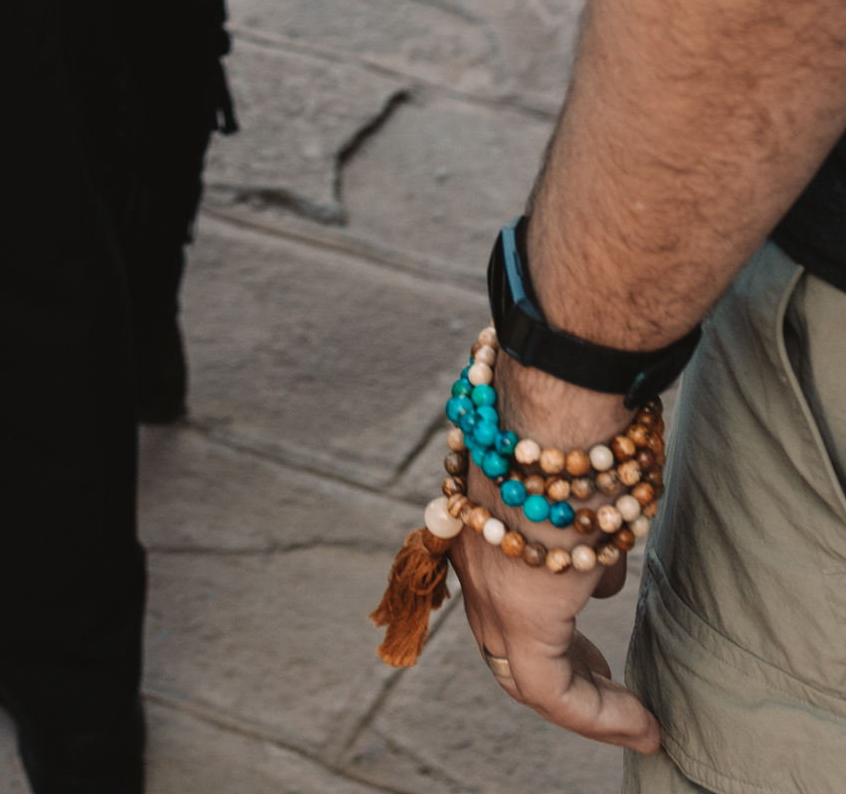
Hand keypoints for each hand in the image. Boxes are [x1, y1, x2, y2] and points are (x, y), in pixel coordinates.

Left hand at [448, 358, 658, 753]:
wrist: (561, 392)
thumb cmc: (581, 412)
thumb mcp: (576, 470)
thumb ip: (579, 518)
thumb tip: (602, 560)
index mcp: (478, 511)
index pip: (498, 584)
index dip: (539, 618)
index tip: (585, 637)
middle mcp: (473, 552)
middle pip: (506, 637)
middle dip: (558, 665)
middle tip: (599, 677)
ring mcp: (490, 584)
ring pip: (527, 671)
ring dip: (585, 694)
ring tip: (625, 708)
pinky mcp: (520, 612)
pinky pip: (550, 691)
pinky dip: (597, 715)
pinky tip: (644, 725)